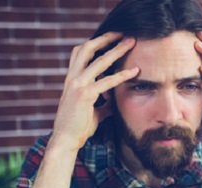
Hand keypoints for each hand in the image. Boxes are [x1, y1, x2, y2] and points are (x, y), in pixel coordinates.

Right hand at [51, 32, 138, 150]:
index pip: (80, 53)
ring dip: (117, 50)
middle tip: (123, 34)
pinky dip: (122, 75)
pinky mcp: (85, 95)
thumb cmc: (78, 127)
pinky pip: (107, 81)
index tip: (111, 38)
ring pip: (99, 60)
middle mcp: (72, 78)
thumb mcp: (93, 111)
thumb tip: (114, 103)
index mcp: (72, 79)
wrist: (66, 140)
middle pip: (87, 48)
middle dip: (105, 38)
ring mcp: (77, 85)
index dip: (95, 43)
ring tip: (132, 42)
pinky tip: (135, 71)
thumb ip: (103, 104)